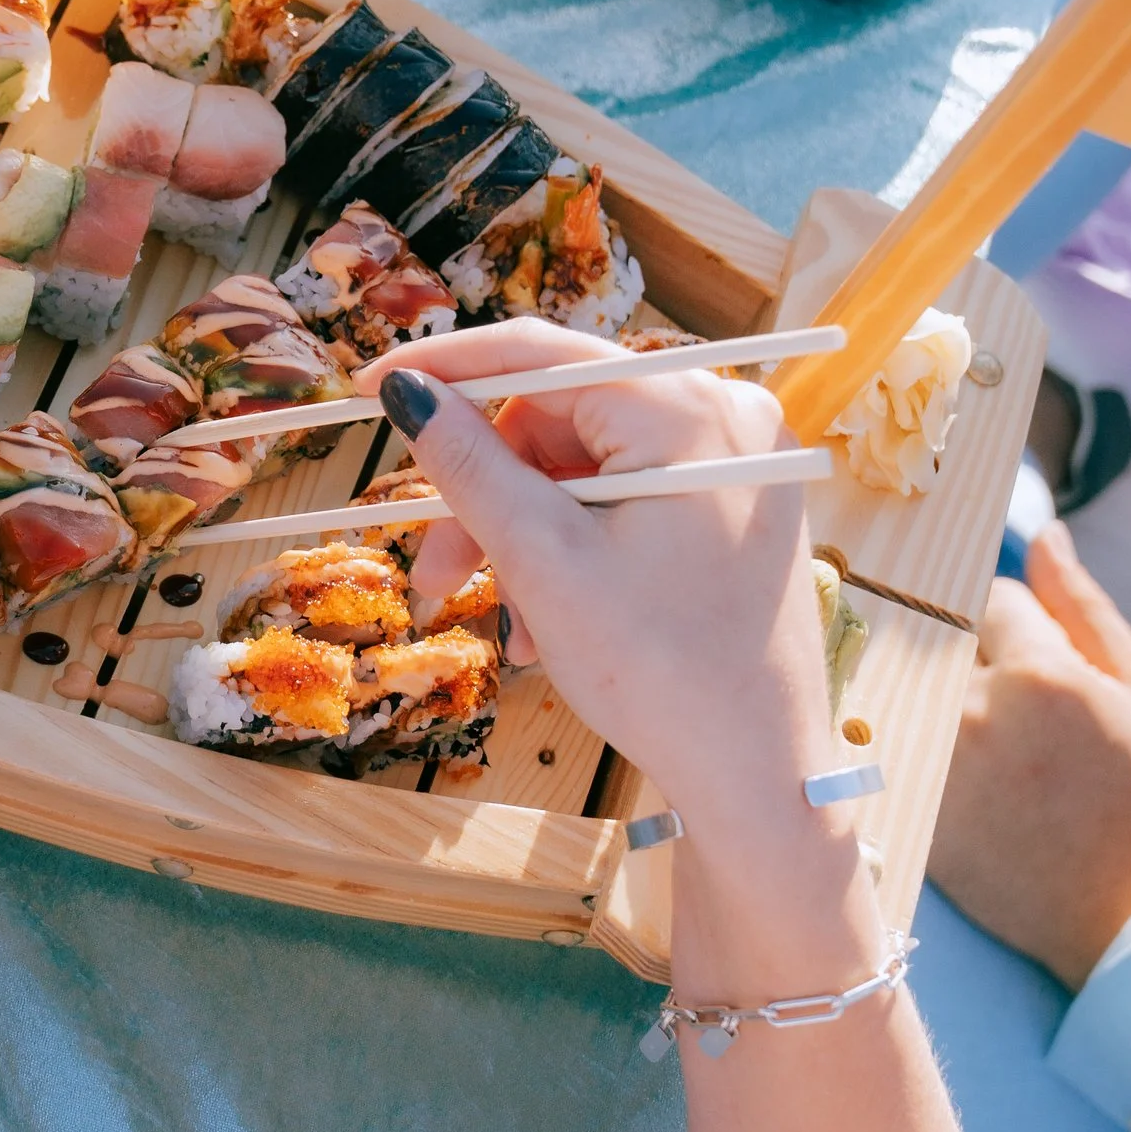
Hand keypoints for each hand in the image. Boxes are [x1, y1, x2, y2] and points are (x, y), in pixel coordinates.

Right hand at [363, 320, 839, 830]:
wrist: (759, 777)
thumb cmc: (658, 669)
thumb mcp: (542, 559)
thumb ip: (469, 463)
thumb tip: (406, 389)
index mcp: (687, 410)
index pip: (541, 353)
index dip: (447, 367)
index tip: (371, 387)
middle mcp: (725, 418)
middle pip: (562, 421)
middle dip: (486, 494)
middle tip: (434, 568)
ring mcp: (738, 466)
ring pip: (588, 471)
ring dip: (524, 536)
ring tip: (493, 615)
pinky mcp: (737, 513)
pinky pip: (629, 503)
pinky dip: (575, 549)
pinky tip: (544, 619)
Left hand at [932, 524, 1130, 990]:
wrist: (1122, 911)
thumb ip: (1083, 605)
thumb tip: (1045, 533)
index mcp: (1039, 675)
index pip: (988, 598)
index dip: (1013, 624)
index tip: (1033, 659)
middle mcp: (975, 712)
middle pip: (940, 639)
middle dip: (969, 658)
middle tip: (1010, 710)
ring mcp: (935, 763)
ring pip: (912, 689)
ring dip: (940, 702)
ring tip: (995, 750)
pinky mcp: (912, 807)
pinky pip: (896, 742)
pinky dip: (920, 747)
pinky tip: (971, 784)